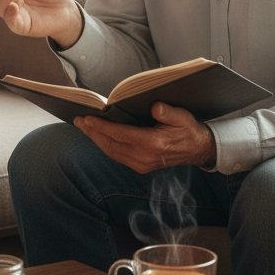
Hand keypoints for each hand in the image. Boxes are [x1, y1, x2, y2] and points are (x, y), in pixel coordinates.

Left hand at [74, 102, 216, 172]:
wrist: (197, 150)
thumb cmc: (188, 130)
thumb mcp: (183, 117)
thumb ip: (169, 113)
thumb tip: (155, 107)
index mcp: (153, 144)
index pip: (121, 135)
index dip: (102, 127)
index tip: (87, 118)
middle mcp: (144, 157)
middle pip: (111, 145)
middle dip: (92, 132)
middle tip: (77, 120)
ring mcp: (141, 164)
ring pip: (112, 152)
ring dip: (96, 139)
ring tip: (83, 127)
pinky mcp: (140, 166)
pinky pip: (117, 156)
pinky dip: (105, 145)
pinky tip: (98, 136)